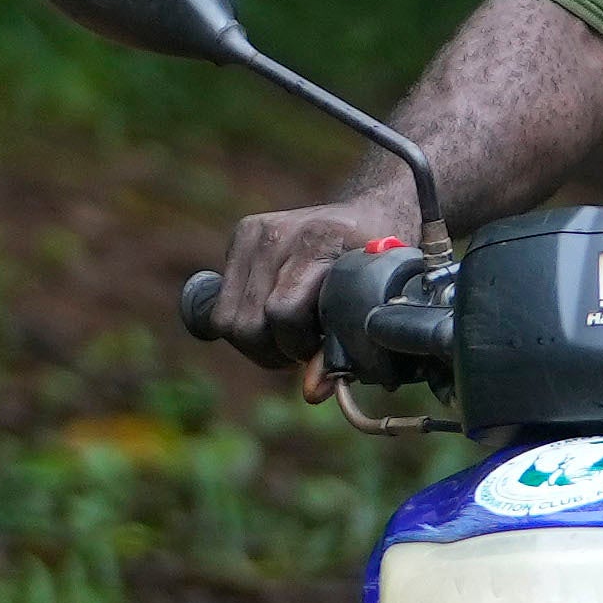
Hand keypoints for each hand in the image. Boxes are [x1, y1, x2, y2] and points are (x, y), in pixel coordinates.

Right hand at [211, 206, 416, 375]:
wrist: (372, 210)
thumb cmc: (380, 264)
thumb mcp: (373, 305)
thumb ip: (343, 350)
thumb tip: (311, 392)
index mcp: (320, 242)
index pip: (281, 312)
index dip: (297, 346)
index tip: (317, 349)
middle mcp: (279, 233)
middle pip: (245, 324)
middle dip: (272, 351)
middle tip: (300, 349)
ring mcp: (255, 231)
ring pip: (225, 319)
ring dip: (254, 341)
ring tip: (286, 336)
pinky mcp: (241, 235)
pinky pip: (222, 303)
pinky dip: (244, 322)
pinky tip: (272, 317)